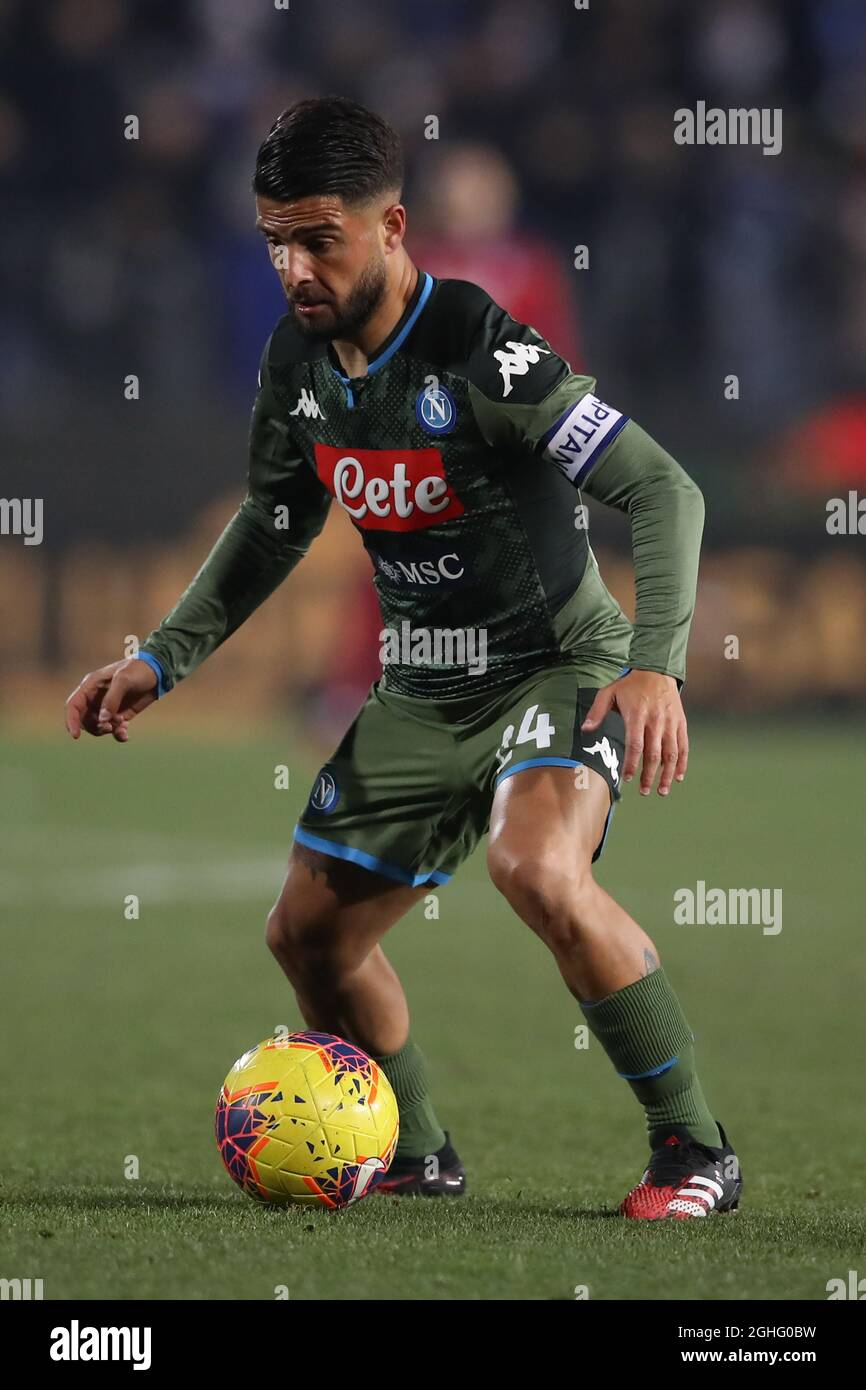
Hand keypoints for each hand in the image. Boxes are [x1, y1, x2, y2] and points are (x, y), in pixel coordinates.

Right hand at [65, 658, 158, 741]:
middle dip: (95, 727)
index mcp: (91, 686)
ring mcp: (107, 707)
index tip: (76, 735)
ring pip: (98, 726)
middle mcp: (96, 697)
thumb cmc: (138, 670)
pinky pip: (113, 729)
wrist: (158, 672)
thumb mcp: (124, 680)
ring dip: (108, 730)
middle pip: (84, 720)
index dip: (71, 721)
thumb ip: (112, 700)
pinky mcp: (120, 714)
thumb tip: (102, 720)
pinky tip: (125, 734)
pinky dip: (118, 734)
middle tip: (110, 727)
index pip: (73, 705)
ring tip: (122, 725)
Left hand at [581, 670, 687, 795]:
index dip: (632, 763)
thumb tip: (585, 729)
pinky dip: (682, 763)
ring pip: (671, 753)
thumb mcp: (609, 692)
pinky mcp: (680, 723)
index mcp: (637, 715)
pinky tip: (678, 777)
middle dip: (649, 775)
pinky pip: (683, 746)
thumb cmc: (630, 684)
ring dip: (667, 774)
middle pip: (654, 754)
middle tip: (644, 791)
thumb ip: (597, 712)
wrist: (657, 670)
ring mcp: (671, 722)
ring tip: (662, 791)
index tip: (627, 778)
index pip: (635, 744)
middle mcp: (656, 720)